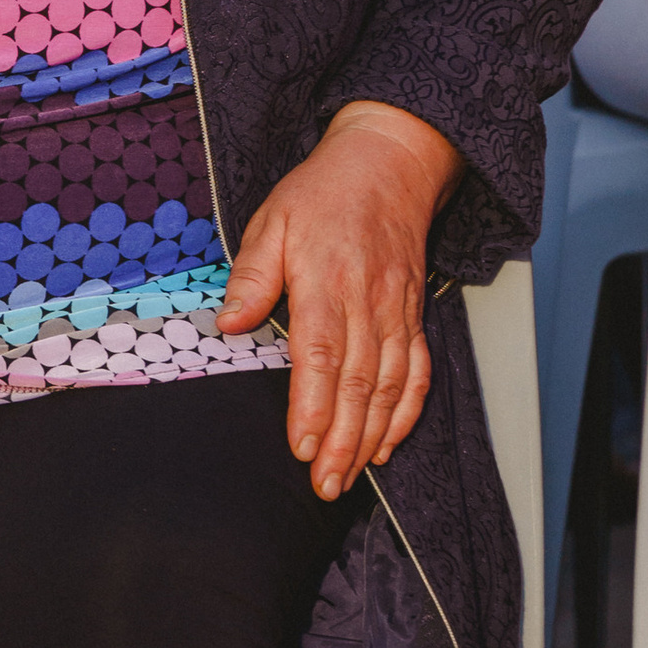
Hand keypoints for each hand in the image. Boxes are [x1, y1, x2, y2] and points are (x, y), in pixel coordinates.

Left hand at [215, 101, 459, 499]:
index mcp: (328, 280)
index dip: (313, 405)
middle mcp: (369, 302)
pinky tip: (389, 443)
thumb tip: (230, 322)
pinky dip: (407, 412)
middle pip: (359, 382)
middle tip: (326, 484)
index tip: (301, 446)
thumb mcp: (271, 219)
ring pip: (390, 385)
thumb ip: (252, 275)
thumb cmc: (323, 193)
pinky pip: (417, 371)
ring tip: (352, 476)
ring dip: (372, 436)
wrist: (388, 163)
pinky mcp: (412, 315)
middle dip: (343, 440)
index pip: (322, 354)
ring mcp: (396, 311)